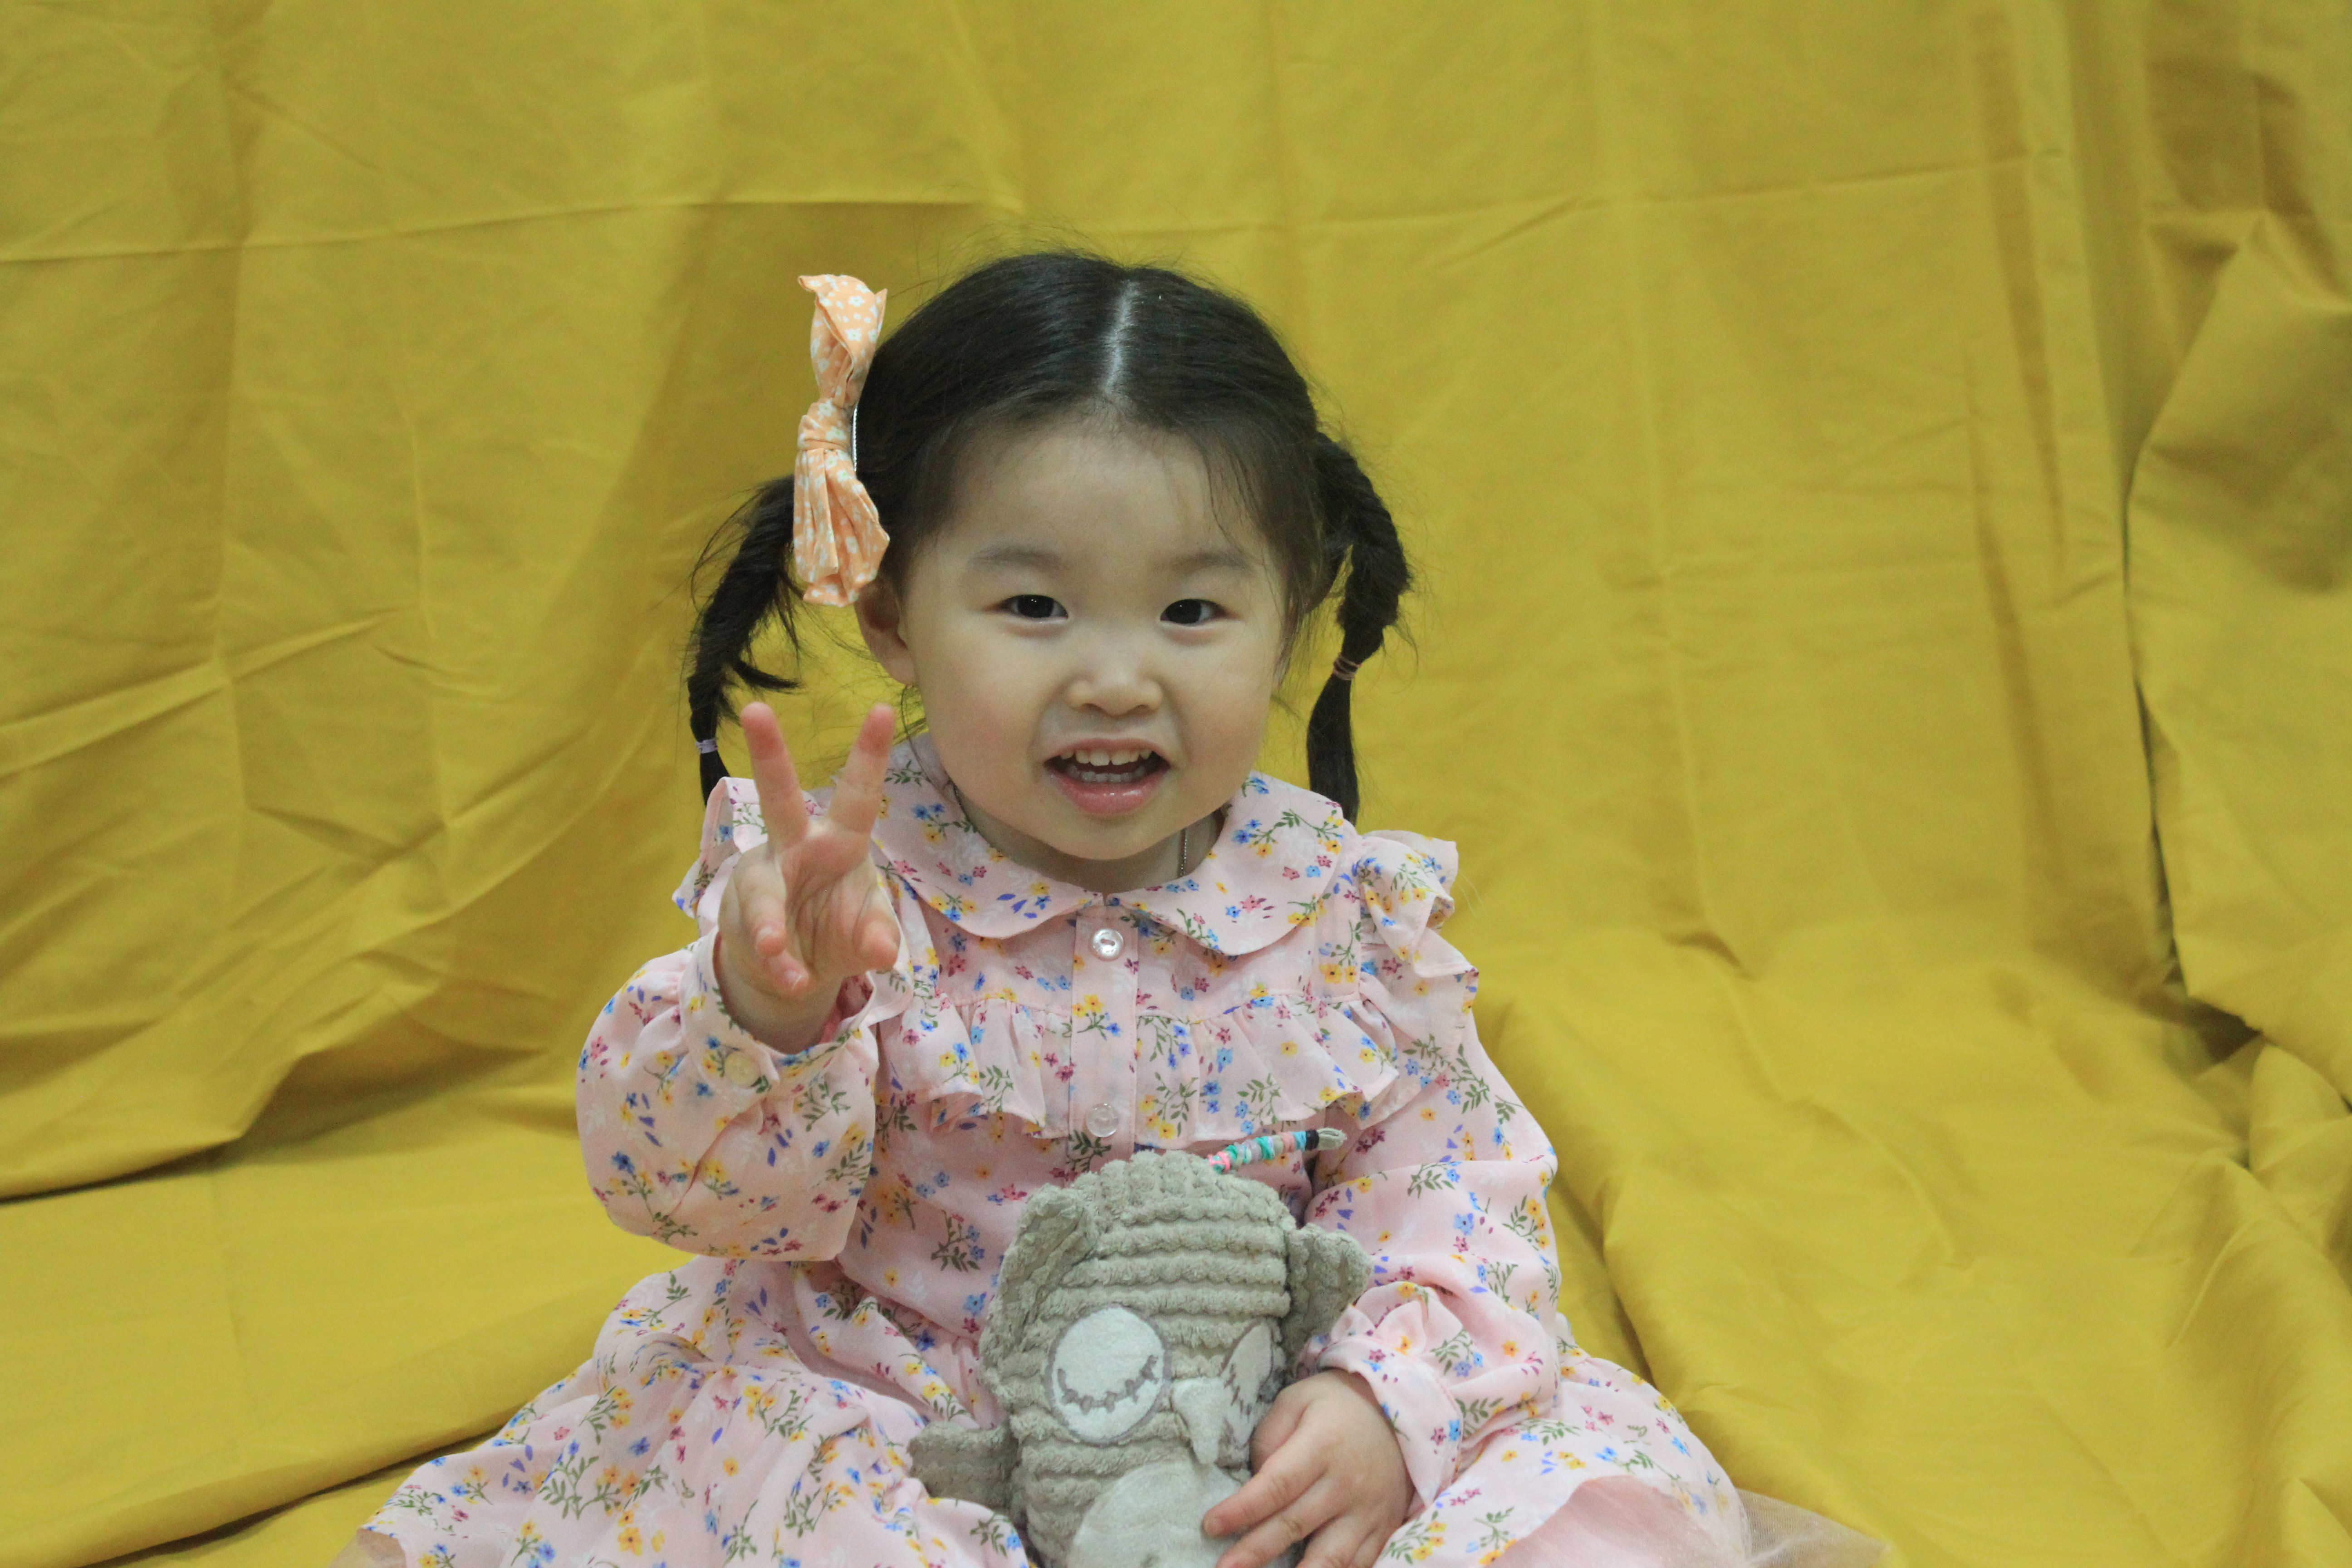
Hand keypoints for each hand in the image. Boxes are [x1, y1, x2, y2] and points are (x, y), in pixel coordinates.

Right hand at [712, 701, 900, 1050]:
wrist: (793, 969)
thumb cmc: (839, 927)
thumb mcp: (869, 932)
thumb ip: (878, 935)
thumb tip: (885, 951)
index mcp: (840, 841)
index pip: (857, 794)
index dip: (868, 754)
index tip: (882, 709)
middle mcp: (798, 849)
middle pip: (779, 797)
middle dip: (769, 755)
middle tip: (755, 710)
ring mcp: (767, 881)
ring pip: (763, 888)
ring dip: (770, 920)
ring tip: (778, 947)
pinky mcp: (747, 919)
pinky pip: (763, 941)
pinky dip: (782, 965)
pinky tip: (794, 979)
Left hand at [1205, 1371, 1411, 1567]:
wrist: (1402, 1413)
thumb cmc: (1337, 1406)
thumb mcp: (1298, 1400)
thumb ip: (1270, 1437)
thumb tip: (1253, 1480)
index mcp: (1322, 1446)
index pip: (1277, 1484)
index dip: (1243, 1509)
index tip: (1211, 1525)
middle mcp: (1347, 1483)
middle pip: (1295, 1524)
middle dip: (1255, 1550)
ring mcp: (1368, 1512)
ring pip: (1330, 1557)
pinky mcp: (1383, 1529)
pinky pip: (1359, 1565)